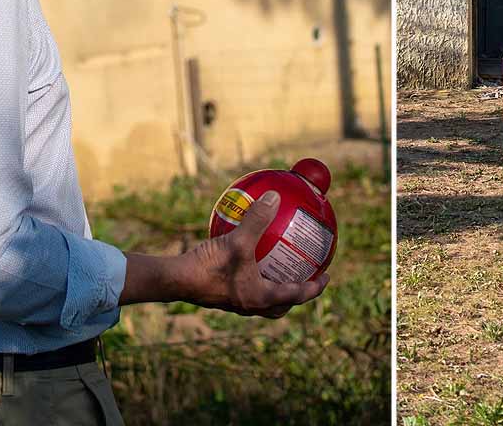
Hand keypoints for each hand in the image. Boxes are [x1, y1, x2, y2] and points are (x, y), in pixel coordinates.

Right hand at [174, 190, 328, 317]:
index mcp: (261, 298)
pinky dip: (252, 274)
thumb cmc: (209, 267)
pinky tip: (248, 254)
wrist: (176, 281)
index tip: (326, 277)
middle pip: (281, 305)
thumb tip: (274, 197)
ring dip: (274, 287)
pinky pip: (244, 286)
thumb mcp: (238, 241)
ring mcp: (235, 301)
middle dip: (295, 294)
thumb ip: (258, 220)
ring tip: (280, 269)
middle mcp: (250, 304)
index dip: (314, 287)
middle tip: (306, 278)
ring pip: (263, 299)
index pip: (297, 296)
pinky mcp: (221, 294)